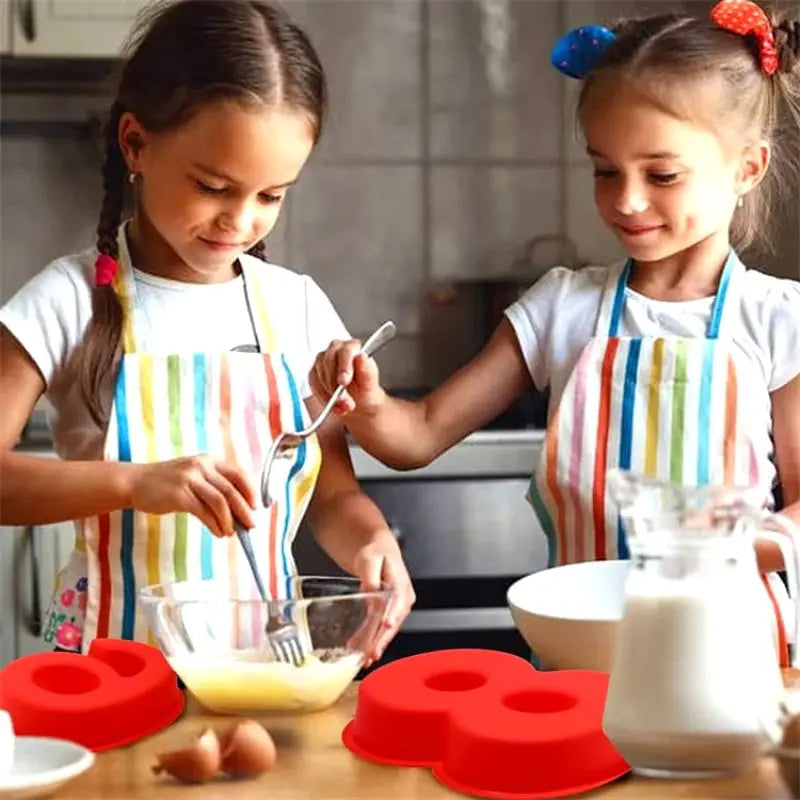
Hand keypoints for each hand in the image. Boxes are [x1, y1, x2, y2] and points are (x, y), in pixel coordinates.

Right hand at [126, 455, 256, 537]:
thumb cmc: (166, 482)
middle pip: (231, 490)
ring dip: (229, 520)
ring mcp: (190, 479)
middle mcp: (201, 466)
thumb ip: (213, 485)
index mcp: (209, 460)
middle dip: (244, 510)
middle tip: (251, 525)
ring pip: (220, 502)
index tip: (256, 506)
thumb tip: (236, 509)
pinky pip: (204, 512)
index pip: (239, 473)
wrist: (134, 482)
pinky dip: (214, 524)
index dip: (251, 491)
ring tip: (231, 533)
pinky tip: (218, 532)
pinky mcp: (179, 495)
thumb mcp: (192, 474)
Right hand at [309, 338, 386, 416]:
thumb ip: (367, 370)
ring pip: (320, 374)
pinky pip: (314, 384)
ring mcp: (322, 360)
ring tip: (345, 406)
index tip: (344, 382)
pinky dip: (323, 397)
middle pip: (328, 361)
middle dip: (335, 385)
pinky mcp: (314, 373)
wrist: (359, 401)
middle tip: (345, 401)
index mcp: (352, 347)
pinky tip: (335, 405)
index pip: (345, 351)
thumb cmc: (365, 387)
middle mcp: (336, 350)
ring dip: (331, 394)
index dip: (344, 366)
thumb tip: (362, 356)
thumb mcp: (370, 382)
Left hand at [350, 532, 415, 666]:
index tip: (386, 626)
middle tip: (372, 653)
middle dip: (383, 640)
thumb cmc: (376, 552)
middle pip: (394, 622)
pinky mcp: (389, 613)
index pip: (399, 601)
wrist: (380, 551)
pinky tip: (362, 651)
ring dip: (376, 645)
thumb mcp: (370, 559)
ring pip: (387, 630)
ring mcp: (397, 608)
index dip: (393, 615)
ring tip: (365, 659)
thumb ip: (371, 576)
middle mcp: (402, 598)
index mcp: (401, 583)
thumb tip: (370, 592)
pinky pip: (381, 629)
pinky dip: (372, 641)